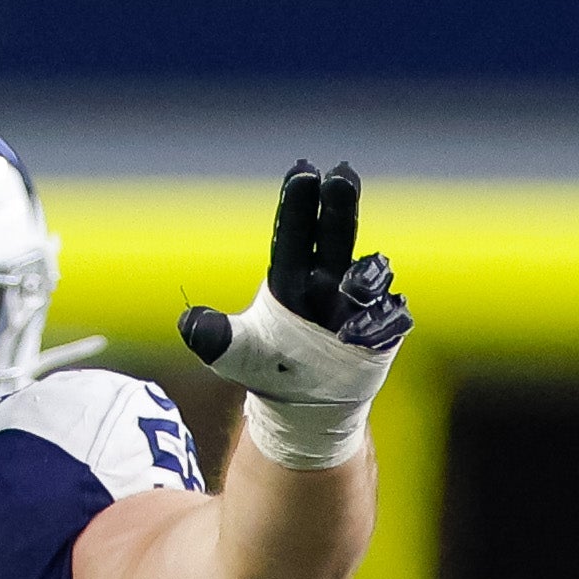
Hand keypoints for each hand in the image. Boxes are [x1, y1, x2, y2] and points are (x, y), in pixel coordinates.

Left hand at [178, 163, 410, 471]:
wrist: (306, 406)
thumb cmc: (269, 368)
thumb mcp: (234, 356)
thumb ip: (214, 337)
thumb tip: (188, 322)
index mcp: (291, 279)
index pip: (294, 236)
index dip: (297, 206)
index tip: (302, 171)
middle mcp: (327, 281)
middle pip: (336, 235)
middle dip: (338, 205)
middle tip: (341, 172)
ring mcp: (357, 304)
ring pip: (369, 274)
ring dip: (364, 273)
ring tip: (352, 284)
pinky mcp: (382, 329)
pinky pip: (389, 316)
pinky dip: (378, 320)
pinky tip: (358, 332)